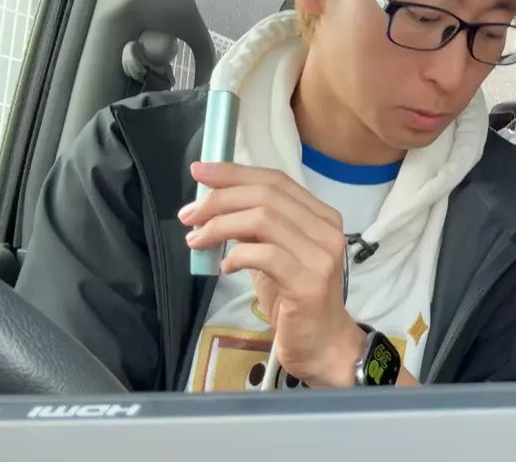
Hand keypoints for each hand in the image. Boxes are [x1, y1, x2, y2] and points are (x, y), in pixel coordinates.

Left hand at [180, 162, 366, 387]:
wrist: (321, 343)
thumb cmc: (295, 300)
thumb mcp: (273, 255)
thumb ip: (255, 229)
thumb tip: (215, 205)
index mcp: (322, 216)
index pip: (276, 180)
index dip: (235, 172)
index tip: (199, 171)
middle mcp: (327, 230)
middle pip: (267, 195)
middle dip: (220, 199)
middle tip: (188, 214)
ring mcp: (321, 255)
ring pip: (263, 219)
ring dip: (220, 226)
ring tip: (197, 241)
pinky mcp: (308, 283)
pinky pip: (264, 255)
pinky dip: (236, 256)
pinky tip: (224, 268)